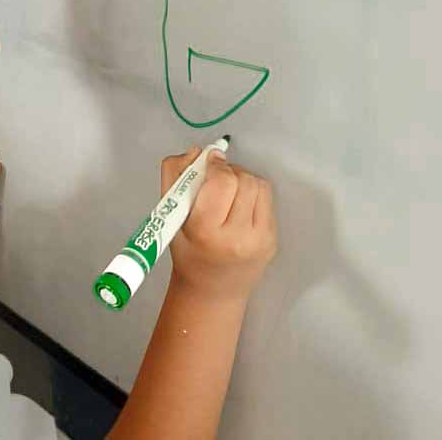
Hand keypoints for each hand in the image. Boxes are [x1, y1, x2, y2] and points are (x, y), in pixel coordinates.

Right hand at [160, 145, 276, 302]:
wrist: (211, 291)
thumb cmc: (187, 252)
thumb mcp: (169, 216)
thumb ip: (174, 176)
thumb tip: (197, 151)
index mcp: (206, 232)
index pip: (221, 183)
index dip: (215, 165)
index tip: (208, 161)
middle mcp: (237, 238)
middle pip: (242, 180)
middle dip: (228, 172)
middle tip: (216, 178)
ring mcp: (259, 240)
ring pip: (258, 185)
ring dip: (242, 179)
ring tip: (228, 192)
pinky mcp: (272, 240)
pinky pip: (266, 199)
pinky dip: (252, 193)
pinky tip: (239, 205)